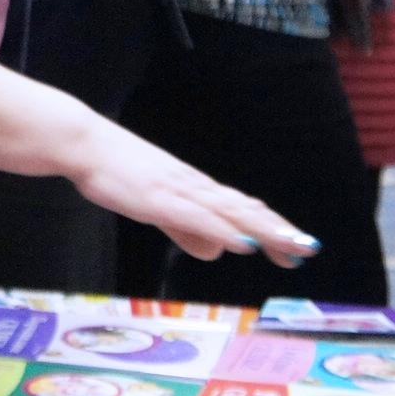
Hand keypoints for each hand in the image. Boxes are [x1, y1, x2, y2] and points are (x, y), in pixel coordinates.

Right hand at [64, 113, 314, 266]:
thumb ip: (185, 229)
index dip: (272, 227)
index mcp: (195, 187)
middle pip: (245, 210)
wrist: (84, 144)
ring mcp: (179, 190)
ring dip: (264, 230)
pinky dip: (224, 230)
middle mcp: (195, 186)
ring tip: (292, 245)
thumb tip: (213, 251)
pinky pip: (198, 217)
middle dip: (279, 231)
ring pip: (230, 213)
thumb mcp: (157, 207)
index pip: (243, 208)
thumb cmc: (116, 171)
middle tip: (310, 249)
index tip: (298, 247)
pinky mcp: (160, 198)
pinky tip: (244, 242)